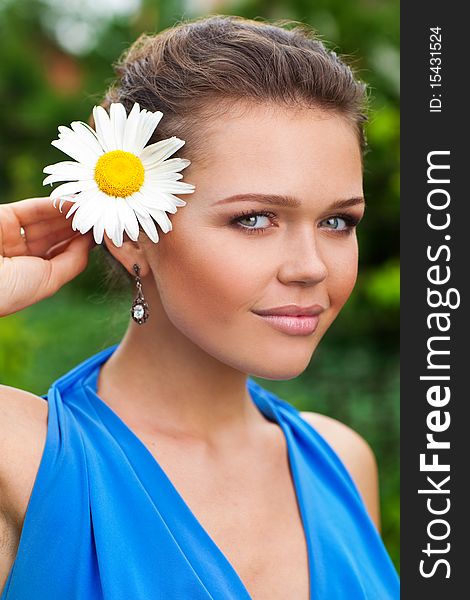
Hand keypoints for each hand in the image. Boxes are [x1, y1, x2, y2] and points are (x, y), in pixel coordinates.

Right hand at [0, 196, 95, 316]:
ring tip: (93, 209)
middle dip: (78, 227)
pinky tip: (75, 203)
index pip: (62, 255)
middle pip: (56, 236)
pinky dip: (54, 205)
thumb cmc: (10, 289)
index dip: (81, 244)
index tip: (103, 234)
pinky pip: (33, 209)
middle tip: (101, 217)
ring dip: (70, 215)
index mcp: (30, 275)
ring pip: (47, 221)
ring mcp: (12, 235)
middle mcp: (21, 254)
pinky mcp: (3, 216)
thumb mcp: (50, 280)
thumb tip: (90, 241)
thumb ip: (73, 261)